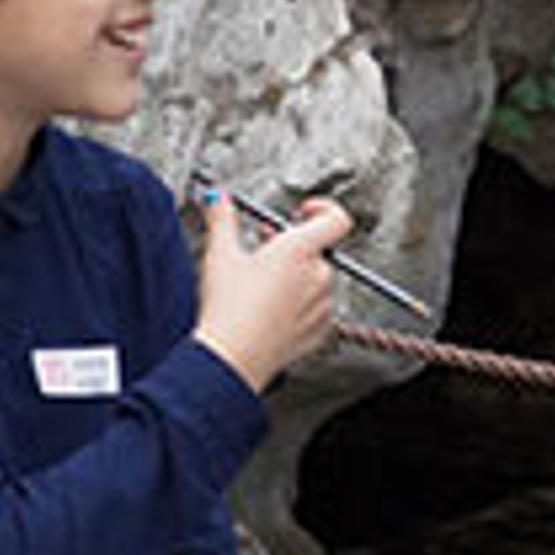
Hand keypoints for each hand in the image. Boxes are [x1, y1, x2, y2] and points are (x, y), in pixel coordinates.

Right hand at [191, 190, 345, 389]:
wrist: (233, 356)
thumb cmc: (229, 308)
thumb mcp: (221, 254)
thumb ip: (223, 218)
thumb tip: (218, 198)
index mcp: (300, 250)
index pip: (337, 218)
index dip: (323, 209)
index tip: (302, 212)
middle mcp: (318, 276)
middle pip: (318, 250)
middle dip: (293, 246)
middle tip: (266, 248)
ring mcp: (322, 305)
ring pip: (317, 280)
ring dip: (297, 276)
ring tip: (266, 284)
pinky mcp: (320, 330)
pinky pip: (317, 309)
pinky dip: (301, 304)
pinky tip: (274, 309)